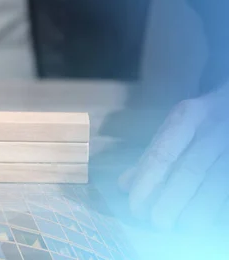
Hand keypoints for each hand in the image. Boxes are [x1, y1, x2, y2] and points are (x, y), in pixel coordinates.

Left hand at [119, 84, 228, 228]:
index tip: (136, 207)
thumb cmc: (203, 121)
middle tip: (157, 222)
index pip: (163, 152)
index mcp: (188, 116)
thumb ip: (152, 155)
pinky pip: (228, 191)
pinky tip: (207, 220)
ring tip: (181, 226)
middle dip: (170, 201)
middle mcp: (214, 128)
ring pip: (217, 183)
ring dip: (196, 211)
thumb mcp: (176, 127)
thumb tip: (125, 185)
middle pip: (190, 171)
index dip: (147, 183)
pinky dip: (217, 208)